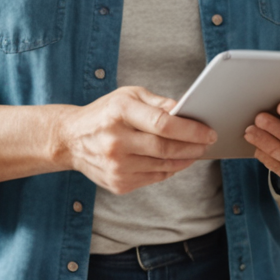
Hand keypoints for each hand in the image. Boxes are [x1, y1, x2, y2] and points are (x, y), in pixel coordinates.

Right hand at [53, 85, 214, 193]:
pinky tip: (176, 161)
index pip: (163, 124)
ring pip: (163, 166)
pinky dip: (169, 169)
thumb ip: (158, 103)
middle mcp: (116, 141)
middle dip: (193, 147)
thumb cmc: (103, 114)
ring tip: (196, 152)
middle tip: (207, 143)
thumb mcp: (127, 96)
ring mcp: (116, 166)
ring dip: (185, 160)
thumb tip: (186, 110)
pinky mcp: (118, 183)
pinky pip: (154, 177)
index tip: (209, 131)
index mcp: (119, 112)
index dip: (191, 130)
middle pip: (165, 148)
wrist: (71, 140)